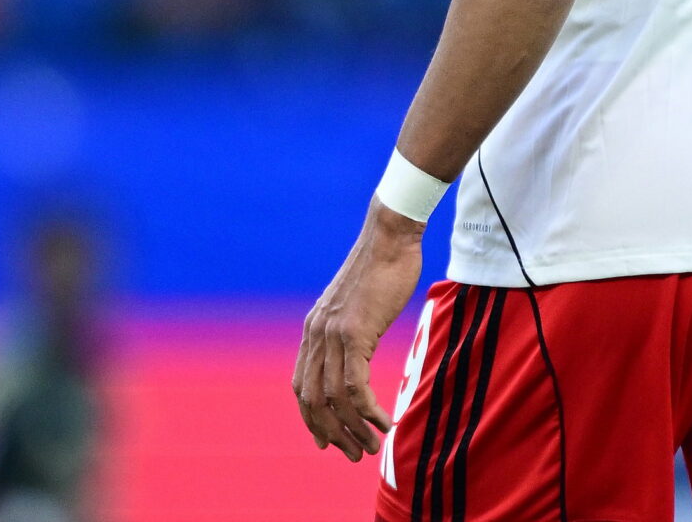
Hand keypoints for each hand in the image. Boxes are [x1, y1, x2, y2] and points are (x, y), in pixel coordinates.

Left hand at [293, 198, 423, 459]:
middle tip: (355, 453)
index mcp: (313, 330)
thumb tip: (356, 355)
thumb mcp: (356, 306)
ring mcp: (333, 334)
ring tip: (373, 445)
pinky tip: (385, 420)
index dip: (312, 418)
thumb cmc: (381, 269)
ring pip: (335, 398)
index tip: (329, 441)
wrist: (390, 237)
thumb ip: (349, 332)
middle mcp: (316, 334)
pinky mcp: (354, 333)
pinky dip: (368, 410)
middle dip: (332, 433)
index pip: (302, 386)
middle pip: (313, 399)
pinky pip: (356, 385)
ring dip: (354, 429)